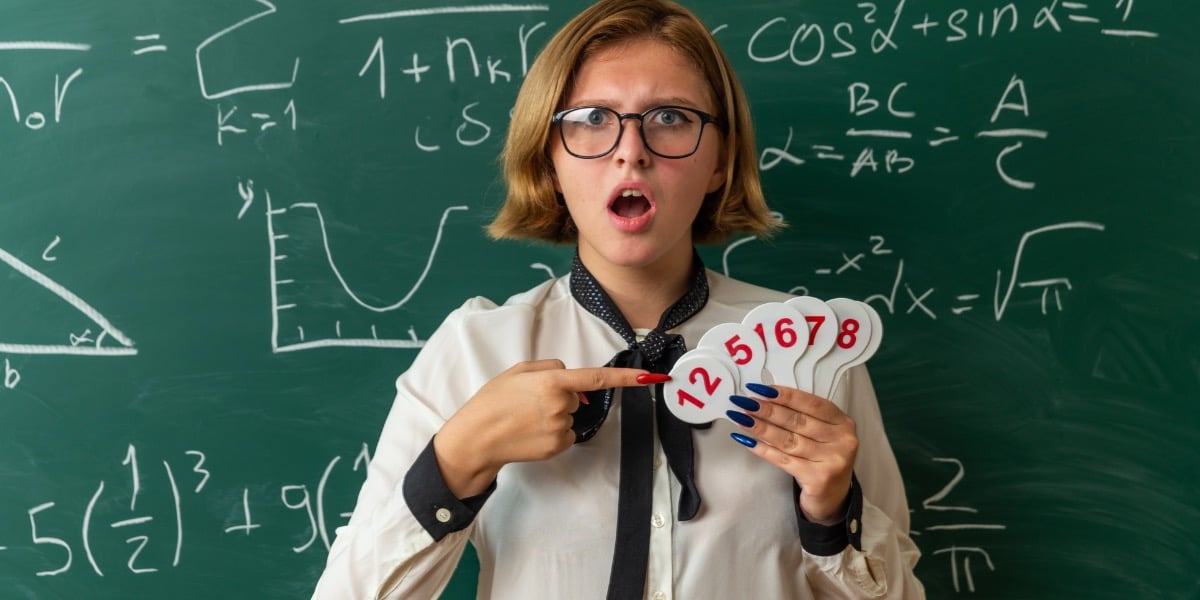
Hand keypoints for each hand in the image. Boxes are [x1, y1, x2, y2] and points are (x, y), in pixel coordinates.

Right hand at [435, 359, 649, 497]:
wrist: (477, 437)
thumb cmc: (493, 401)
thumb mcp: (518, 371)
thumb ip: (551, 368)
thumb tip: (576, 382)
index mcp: (552, 381)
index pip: (597, 378)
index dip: (626, 378)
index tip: (650, 378)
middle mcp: (560, 405)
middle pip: (578, 398)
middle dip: (562, 397)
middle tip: (530, 403)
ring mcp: (560, 428)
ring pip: (572, 416)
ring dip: (556, 416)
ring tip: (527, 419)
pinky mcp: (558, 446)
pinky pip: (567, 434)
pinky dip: (554, 433)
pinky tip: (531, 433)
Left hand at [728, 384, 857, 524]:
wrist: (832, 499)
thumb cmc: (822, 460)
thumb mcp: (822, 435)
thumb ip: (804, 417)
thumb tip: (766, 398)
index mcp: (842, 423)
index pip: (811, 403)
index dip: (786, 396)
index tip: (761, 390)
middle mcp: (842, 440)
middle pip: (798, 421)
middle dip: (768, 410)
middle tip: (745, 403)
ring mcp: (832, 461)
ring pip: (788, 440)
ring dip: (761, 428)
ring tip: (741, 419)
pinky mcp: (818, 479)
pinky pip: (784, 460)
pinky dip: (763, 450)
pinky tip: (747, 442)